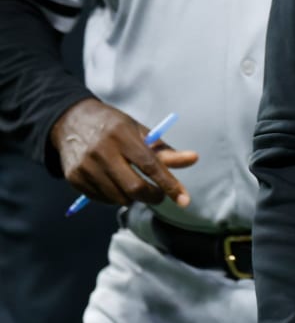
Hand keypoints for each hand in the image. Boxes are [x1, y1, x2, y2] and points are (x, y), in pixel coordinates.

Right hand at [51, 98, 196, 206]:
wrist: (71, 122)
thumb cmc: (114, 127)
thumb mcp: (139, 132)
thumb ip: (165, 150)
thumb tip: (194, 159)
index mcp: (122, 136)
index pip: (150, 165)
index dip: (169, 184)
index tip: (184, 200)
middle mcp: (102, 151)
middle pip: (134, 187)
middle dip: (153, 196)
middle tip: (160, 196)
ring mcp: (86, 166)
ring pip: (118, 198)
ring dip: (133, 198)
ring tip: (135, 185)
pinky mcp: (74, 178)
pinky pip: (102, 199)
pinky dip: (114, 197)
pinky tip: (115, 184)